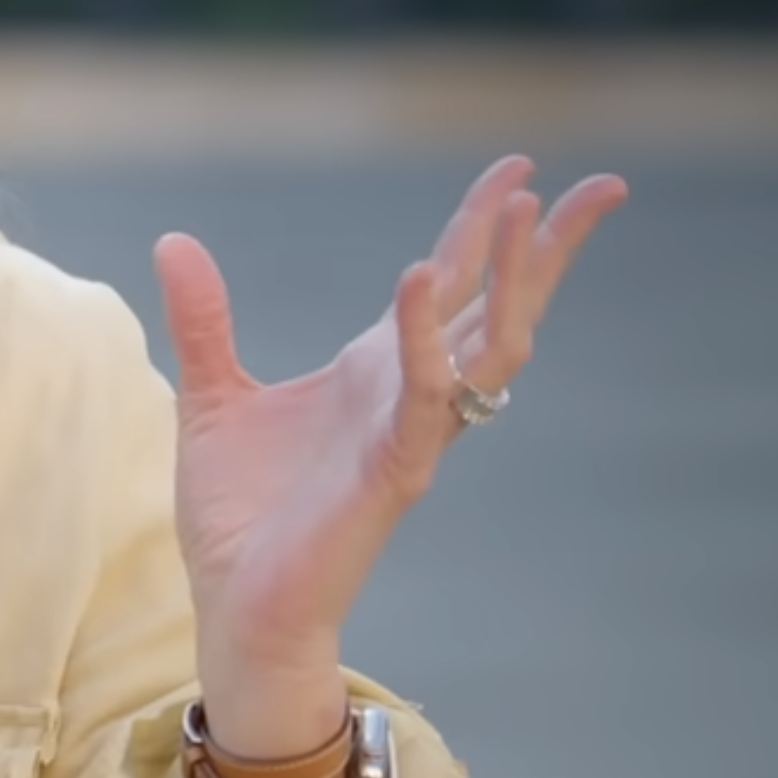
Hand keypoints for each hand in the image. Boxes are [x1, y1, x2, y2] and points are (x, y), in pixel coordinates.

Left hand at [155, 156, 627, 750]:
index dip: (484, 225)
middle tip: (603, 185)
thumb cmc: (240, 518)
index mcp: (377, 370)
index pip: (450, 283)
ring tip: (528, 209)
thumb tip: (174, 241)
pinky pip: (424, 399)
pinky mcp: (393, 474)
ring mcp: (411, 434)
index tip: (523, 168)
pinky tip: (419, 280)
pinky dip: (423, 339)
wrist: (237, 609)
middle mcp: (410, 396)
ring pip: (487, 346)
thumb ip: (203, 321)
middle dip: (549, 246)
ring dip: (512, 278)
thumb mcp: (212, 398)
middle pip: (499, 306)